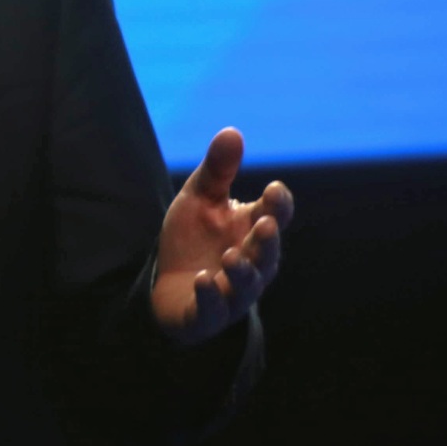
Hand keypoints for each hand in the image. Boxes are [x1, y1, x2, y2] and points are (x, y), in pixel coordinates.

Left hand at [151, 128, 292, 345]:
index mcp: (253, 231)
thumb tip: (232, 131)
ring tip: (231, 256)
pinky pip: (214, 310)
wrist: (168, 284)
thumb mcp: (199, 198)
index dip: (278, 205)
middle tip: (265, 226)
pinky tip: (203, 280)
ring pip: (246, 286)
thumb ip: (217, 170)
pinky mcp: (207, 314)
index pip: (275, 216)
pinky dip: (210, 297)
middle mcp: (252, 263)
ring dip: (242, 272)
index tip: (273, 189)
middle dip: (267, 241)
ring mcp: (232, 292)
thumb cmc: (194, 238)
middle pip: (267, 253)